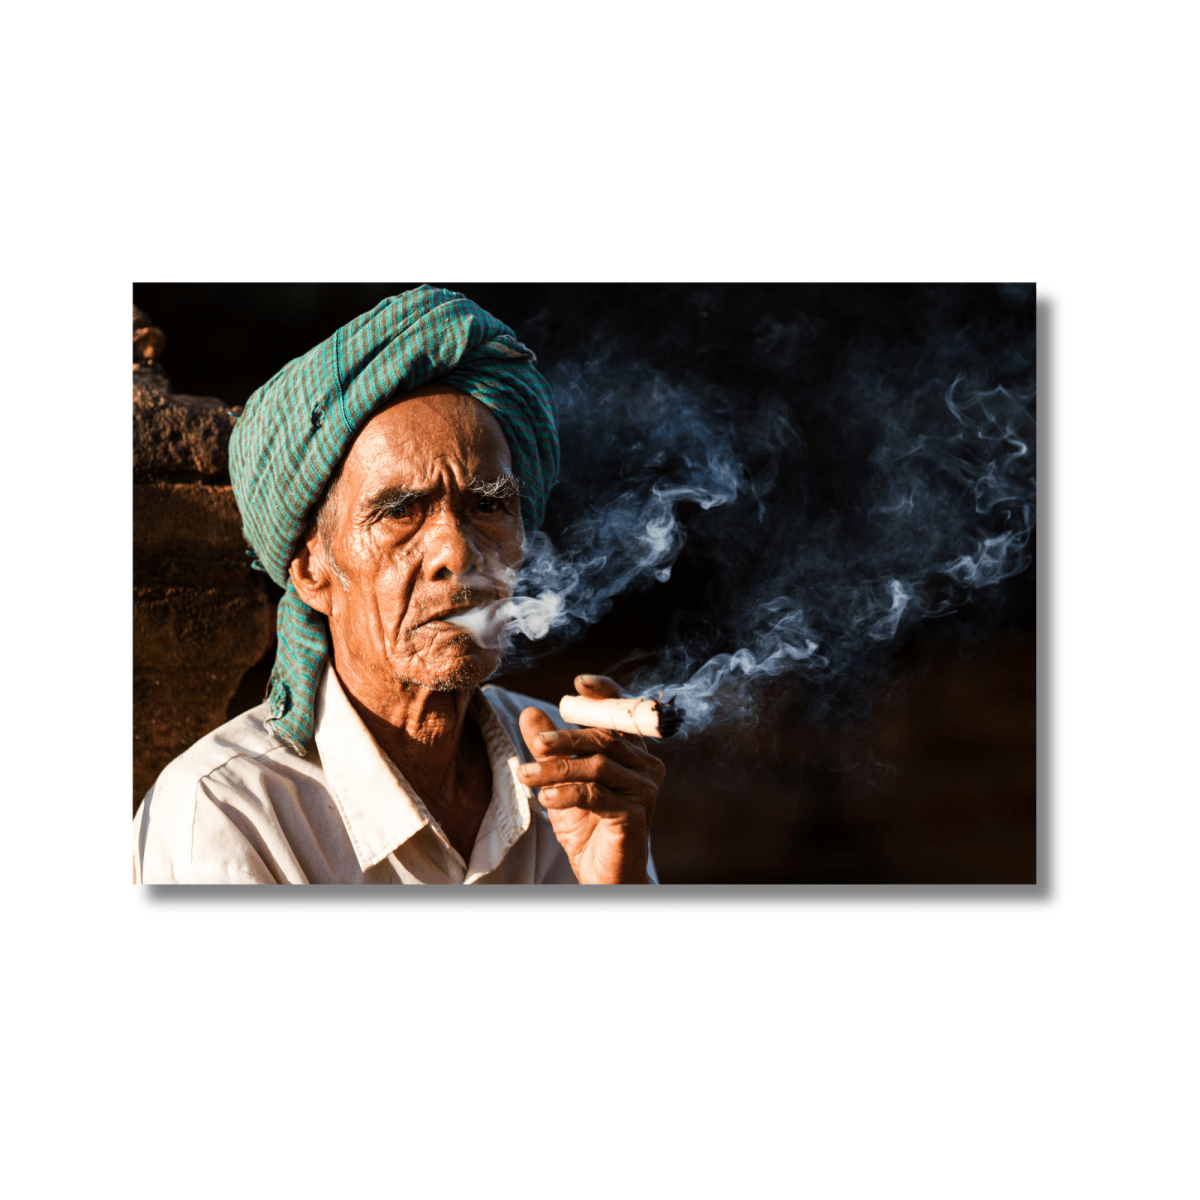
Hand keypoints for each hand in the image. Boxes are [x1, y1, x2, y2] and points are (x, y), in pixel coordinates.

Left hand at [518, 675, 663, 883]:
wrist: (602, 875)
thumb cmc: (586, 827)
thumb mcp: (559, 782)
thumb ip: (548, 749)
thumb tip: (529, 713)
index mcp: (631, 752)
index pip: (622, 713)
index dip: (604, 694)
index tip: (578, 683)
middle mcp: (646, 766)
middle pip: (604, 738)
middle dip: (565, 738)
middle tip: (535, 744)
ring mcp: (644, 790)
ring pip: (597, 765)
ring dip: (557, 768)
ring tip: (527, 776)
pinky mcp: (636, 814)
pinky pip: (598, 794)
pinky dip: (568, 793)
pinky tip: (546, 799)